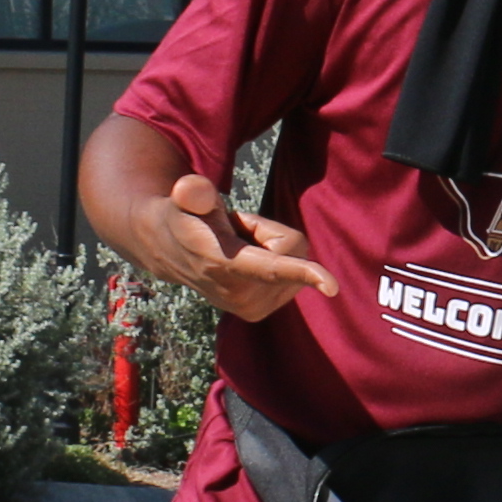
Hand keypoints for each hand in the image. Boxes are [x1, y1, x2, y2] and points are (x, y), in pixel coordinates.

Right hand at [154, 172, 334, 324]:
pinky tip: (243, 261)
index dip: (304, 273)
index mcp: (225, 265)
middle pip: (292, 247)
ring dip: (269, 248)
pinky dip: (272, 263)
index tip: (332, 286)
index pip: (271, 267)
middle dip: (269, 232)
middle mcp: (239, 294)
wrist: (168, 251)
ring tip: (235, 246)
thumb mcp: (185, 198)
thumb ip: (192, 193)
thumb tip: (191, 188)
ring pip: (294, 260)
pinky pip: (292, 275)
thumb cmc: (185, 216)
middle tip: (234, 229)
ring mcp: (251, 308)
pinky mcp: (259, 312)